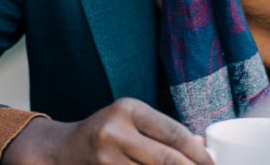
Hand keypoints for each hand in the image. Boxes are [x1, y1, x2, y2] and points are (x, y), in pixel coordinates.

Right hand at [2, 98, 212, 163]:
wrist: (57, 149)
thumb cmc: (104, 133)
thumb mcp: (132, 121)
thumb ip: (164, 131)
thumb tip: (203, 145)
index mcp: (128, 109)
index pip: (174, 133)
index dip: (198, 153)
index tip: (212, 163)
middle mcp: (114, 131)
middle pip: (166, 160)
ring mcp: (104, 158)